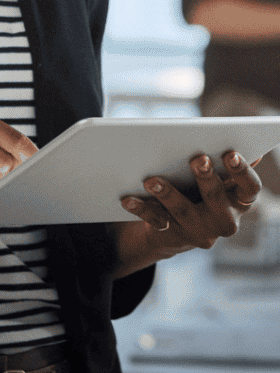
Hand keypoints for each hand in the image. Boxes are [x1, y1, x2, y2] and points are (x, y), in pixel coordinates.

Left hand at [119, 151, 262, 254]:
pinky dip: (140, 208)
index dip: (243, 172)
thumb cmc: (200, 190)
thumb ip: (224, 163)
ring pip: (183, 211)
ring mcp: (199, 231)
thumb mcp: (216, 178)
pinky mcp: (173, 236)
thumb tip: (239, 141)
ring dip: (167, 194)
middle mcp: (223, 220)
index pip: (250, 188)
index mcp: (238, 201)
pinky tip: (127, 198)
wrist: (176, 229)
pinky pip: (155, 221)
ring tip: (151, 179)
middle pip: (217, 200)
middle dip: (207, 179)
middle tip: (198, 159)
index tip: (230, 153)